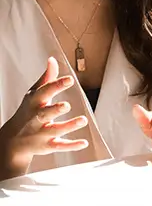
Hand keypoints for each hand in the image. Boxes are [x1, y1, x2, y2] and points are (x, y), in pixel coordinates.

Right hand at [0, 57, 88, 179]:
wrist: (12, 140)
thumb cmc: (28, 111)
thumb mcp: (34, 94)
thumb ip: (46, 78)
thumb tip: (53, 59)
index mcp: (34, 103)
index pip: (45, 92)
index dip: (56, 85)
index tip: (70, 79)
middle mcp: (36, 118)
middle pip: (45, 114)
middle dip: (55, 109)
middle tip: (67, 105)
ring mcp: (41, 133)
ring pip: (55, 130)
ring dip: (69, 126)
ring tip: (83, 120)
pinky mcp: (47, 146)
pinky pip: (60, 146)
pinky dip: (72, 145)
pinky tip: (84, 142)